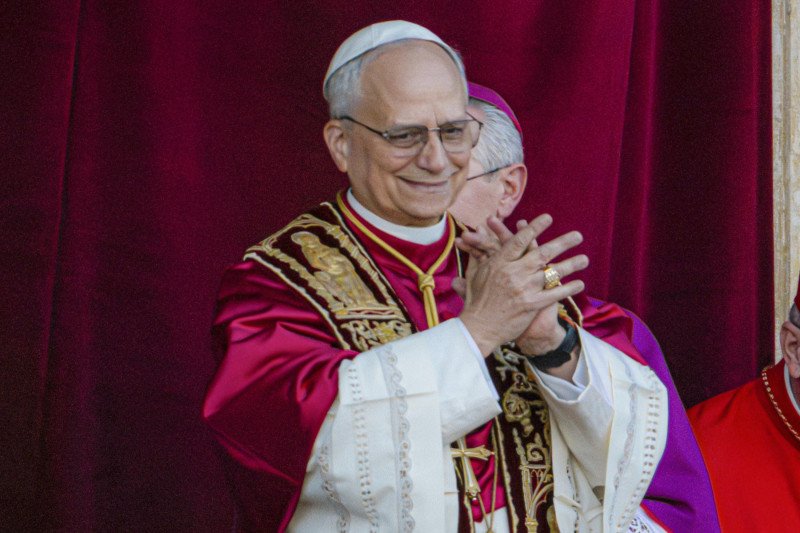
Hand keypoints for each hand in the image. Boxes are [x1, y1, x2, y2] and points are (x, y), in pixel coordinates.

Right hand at [458, 214, 587, 355]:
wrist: (479, 327)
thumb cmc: (475, 300)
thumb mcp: (474, 273)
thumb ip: (479, 250)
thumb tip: (478, 229)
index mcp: (499, 262)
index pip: (520, 241)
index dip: (535, 228)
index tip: (548, 218)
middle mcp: (514, 272)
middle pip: (542, 253)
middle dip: (562, 243)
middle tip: (578, 235)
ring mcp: (524, 288)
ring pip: (552, 272)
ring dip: (571, 264)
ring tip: (585, 259)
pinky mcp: (532, 304)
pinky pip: (554, 294)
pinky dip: (568, 288)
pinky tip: (580, 284)